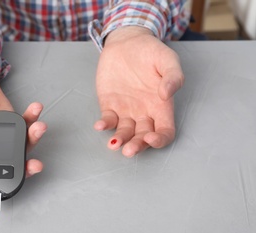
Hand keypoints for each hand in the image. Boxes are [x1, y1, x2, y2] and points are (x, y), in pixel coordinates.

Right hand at [0, 51, 46, 206]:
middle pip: (5, 164)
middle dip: (22, 168)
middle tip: (35, 165)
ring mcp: (2, 136)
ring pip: (20, 147)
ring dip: (33, 140)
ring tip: (39, 127)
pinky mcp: (12, 124)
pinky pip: (25, 125)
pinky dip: (32, 119)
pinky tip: (36, 109)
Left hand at [94, 26, 183, 156]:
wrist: (126, 41)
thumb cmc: (150, 51)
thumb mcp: (167, 59)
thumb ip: (173, 76)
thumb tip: (167, 94)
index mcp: (162, 106)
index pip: (165, 131)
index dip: (160, 139)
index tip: (151, 137)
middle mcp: (144, 112)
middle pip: (143, 137)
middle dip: (137, 146)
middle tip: (128, 150)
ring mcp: (126, 110)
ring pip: (124, 132)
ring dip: (120, 140)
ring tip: (113, 143)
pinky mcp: (109, 104)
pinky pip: (108, 119)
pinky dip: (104, 125)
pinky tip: (100, 125)